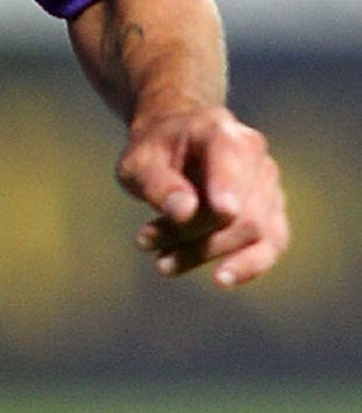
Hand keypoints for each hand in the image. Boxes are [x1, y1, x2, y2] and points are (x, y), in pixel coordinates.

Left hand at [116, 103, 288, 286]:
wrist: (176, 145)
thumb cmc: (155, 152)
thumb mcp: (139, 162)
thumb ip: (159, 184)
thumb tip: (184, 212)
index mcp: (222, 133)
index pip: (233, 160)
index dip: (230, 187)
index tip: (222, 211)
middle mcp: (255, 157)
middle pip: (242, 210)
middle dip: (194, 236)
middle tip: (144, 241)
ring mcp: (268, 185)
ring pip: (257, 232)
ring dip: (209, 253)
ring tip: (162, 265)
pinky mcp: (271, 212)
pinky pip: (273, 244)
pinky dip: (248, 265)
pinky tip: (221, 279)